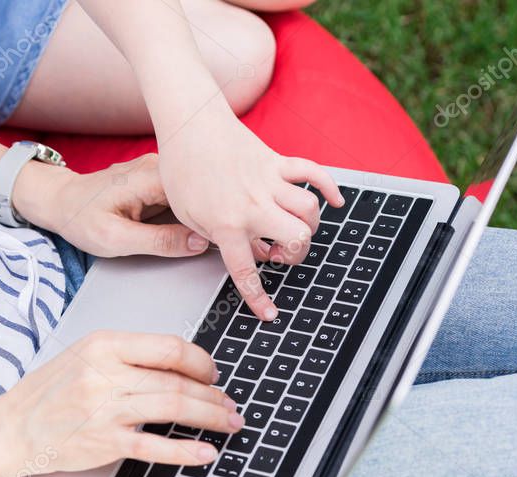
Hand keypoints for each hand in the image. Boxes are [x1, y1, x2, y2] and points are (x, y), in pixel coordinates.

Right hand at [0, 331, 244, 476]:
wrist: (11, 429)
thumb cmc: (49, 393)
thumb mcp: (85, 355)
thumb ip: (129, 355)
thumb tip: (182, 364)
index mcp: (104, 345)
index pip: (169, 346)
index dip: (201, 362)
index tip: (213, 374)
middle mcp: (106, 374)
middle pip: (177, 381)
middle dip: (213, 395)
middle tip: (230, 404)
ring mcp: (105, 410)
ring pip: (173, 408)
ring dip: (210, 416)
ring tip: (229, 423)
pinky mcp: (104, 443)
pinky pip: (155, 447)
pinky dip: (186, 451)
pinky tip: (206, 452)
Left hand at [11, 154, 211, 257]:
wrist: (62, 202)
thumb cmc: (81, 218)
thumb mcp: (116, 239)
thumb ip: (159, 242)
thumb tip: (198, 243)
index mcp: (149, 177)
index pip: (198, 193)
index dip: (214, 215)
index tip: (224, 236)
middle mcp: (157, 168)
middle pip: (200, 190)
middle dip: (212, 214)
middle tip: (223, 238)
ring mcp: (160, 173)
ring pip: (194, 193)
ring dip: (203, 212)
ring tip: (213, 231)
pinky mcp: (160, 182)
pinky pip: (185, 196)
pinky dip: (192, 211)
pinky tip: (197, 224)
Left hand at [156, 106, 344, 319]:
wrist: (189, 122)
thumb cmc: (180, 168)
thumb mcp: (185, 214)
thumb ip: (209, 237)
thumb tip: (238, 252)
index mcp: (227, 224)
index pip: (247, 271)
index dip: (259, 298)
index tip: (270, 314)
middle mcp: (253, 206)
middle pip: (298, 240)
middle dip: (296, 254)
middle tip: (280, 252)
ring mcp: (269, 182)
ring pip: (310, 211)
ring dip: (309, 227)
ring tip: (292, 229)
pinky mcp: (277, 162)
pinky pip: (314, 174)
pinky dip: (330, 188)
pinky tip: (335, 202)